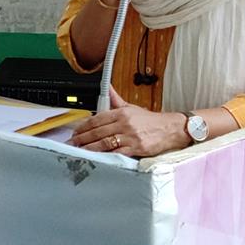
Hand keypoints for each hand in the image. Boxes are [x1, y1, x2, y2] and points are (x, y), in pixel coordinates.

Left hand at [69, 88, 186, 157]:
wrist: (171, 129)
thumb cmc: (151, 121)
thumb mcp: (132, 107)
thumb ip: (116, 99)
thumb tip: (107, 88)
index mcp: (122, 113)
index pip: (97, 119)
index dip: (84, 126)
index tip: (76, 132)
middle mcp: (125, 123)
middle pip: (98, 131)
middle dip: (83, 138)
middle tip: (73, 143)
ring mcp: (130, 136)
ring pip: (105, 142)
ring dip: (90, 147)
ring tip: (80, 150)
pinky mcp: (136, 147)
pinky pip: (118, 152)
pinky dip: (106, 155)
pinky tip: (98, 157)